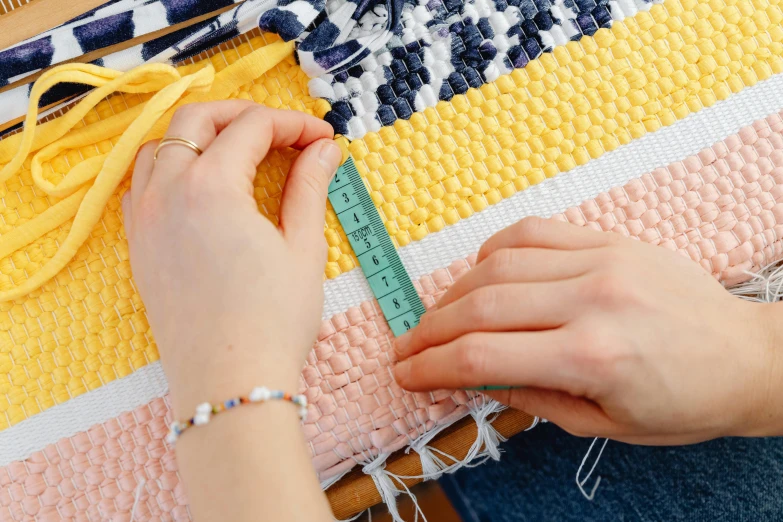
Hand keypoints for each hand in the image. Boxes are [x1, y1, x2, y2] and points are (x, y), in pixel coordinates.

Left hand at [123, 100, 341, 415]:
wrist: (229, 383)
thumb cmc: (273, 321)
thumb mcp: (303, 248)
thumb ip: (309, 188)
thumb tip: (325, 150)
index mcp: (211, 187)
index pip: (252, 128)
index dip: (294, 124)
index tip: (323, 138)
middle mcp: (167, 193)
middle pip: (196, 120)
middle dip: (243, 114)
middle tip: (283, 130)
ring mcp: (145, 219)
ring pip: (160, 146)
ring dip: (201, 135)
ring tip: (241, 151)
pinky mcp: (139, 247)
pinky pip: (142, 184)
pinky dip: (170, 167)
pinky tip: (201, 186)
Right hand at [393, 217, 782, 444]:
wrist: (746, 357)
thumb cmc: (683, 401)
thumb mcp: (604, 426)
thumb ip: (532, 398)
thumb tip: (475, 378)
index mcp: (592, 358)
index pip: (482, 357)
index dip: (431, 366)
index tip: (406, 373)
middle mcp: (592, 300)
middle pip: (480, 306)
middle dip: (430, 330)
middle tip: (407, 347)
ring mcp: (601, 260)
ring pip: (498, 265)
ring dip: (455, 292)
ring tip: (438, 316)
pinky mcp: (610, 239)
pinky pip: (533, 232)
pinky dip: (494, 251)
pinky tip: (481, 272)